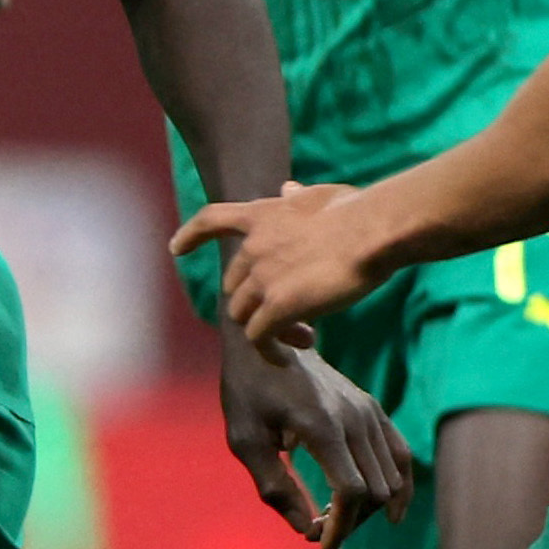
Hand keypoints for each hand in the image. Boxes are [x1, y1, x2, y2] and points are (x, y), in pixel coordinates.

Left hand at [169, 181, 395, 348]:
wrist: (371, 232)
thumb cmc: (357, 211)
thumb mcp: (321, 195)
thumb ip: (299, 198)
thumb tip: (287, 190)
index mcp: (262, 215)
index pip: (212, 220)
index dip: (192, 235)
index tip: (176, 248)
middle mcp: (253, 248)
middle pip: (233, 285)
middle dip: (255, 302)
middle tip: (292, 313)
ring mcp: (262, 279)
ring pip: (243, 315)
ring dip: (265, 329)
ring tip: (303, 336)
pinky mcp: (278, 307)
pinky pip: (258, 338)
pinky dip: (267, 351)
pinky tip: (285, 359)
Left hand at [216, 329, 410, 548]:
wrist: (266, 335)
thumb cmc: (247, 388)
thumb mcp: (245, 439)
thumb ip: (274, 485)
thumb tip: (304, 527)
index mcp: (322, 426)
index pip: (351, 492)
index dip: (340, 527)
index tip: (319, 543)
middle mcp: (354, 418)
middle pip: (373, 491)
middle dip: (349, 522)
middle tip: (317, 530)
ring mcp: (368, 411)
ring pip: (389, 479)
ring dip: (368, 510)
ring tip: (336, 517)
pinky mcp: (372, 408)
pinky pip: (400, 455)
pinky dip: (398, 486)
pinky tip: (390, 511)